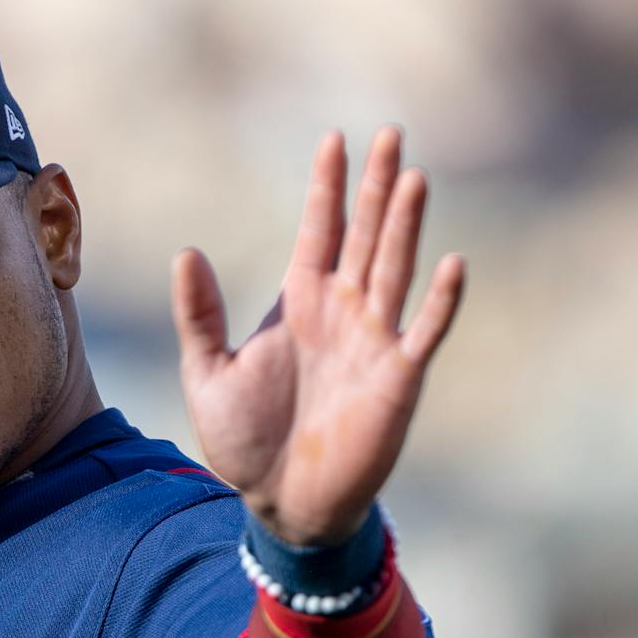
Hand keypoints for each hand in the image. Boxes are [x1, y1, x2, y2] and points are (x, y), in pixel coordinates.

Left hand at [170, 126, 465, 545]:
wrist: (281, 504)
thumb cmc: (244, 441)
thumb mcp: (208, 374)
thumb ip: (199, 316)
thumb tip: (187, 252)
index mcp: (299, 304)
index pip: (319, 232)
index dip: (327, 188)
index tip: (335, 139)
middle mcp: (342, 313)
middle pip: (366, 236)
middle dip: (378, 187)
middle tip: (392, 133)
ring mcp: (374, 342)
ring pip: (394, 269)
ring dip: (406, 226)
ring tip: (415, 177)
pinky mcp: (398, 380)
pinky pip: (423, 332)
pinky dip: (438, 301)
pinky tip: (451, 263)